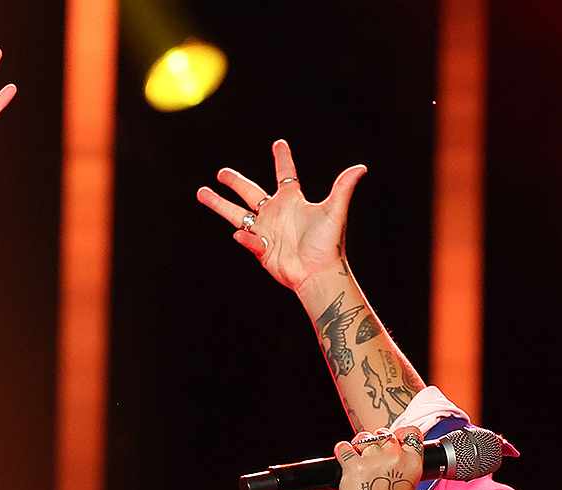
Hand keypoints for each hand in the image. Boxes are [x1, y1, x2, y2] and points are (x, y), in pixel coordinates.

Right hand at [197, 139, 365, 290]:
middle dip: (234, 182)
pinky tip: (247, 236)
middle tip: (221, 173)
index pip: (285, 174)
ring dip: (218, 204)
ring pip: (235, 213)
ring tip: (200, 192)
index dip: (282, 159)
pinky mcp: (259, 248)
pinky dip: (246, 237)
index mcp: (292, 200)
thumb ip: (343, 188)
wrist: (317, 273)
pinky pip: (247, 239)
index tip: (278, 143)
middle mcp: (275, 213)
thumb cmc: (328, 244)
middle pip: (250, 192)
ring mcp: (265, 231)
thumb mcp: (334, 212)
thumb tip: (361, 168)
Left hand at [335, 426, 423, 489]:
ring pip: (363, 438)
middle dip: (376, 442)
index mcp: (413, 462)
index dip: (400, 434)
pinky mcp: (353, 466)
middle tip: (371, 460)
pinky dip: (342, 452)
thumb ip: (402, 461)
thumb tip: (390, 441)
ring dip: (358, 446)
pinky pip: (343, 447)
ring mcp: (373, 460)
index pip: (411, 432)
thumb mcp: (408, 483)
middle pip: (384, 434)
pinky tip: (345, 462)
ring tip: (359, 464)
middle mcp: (395, 457)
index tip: (394, 440)